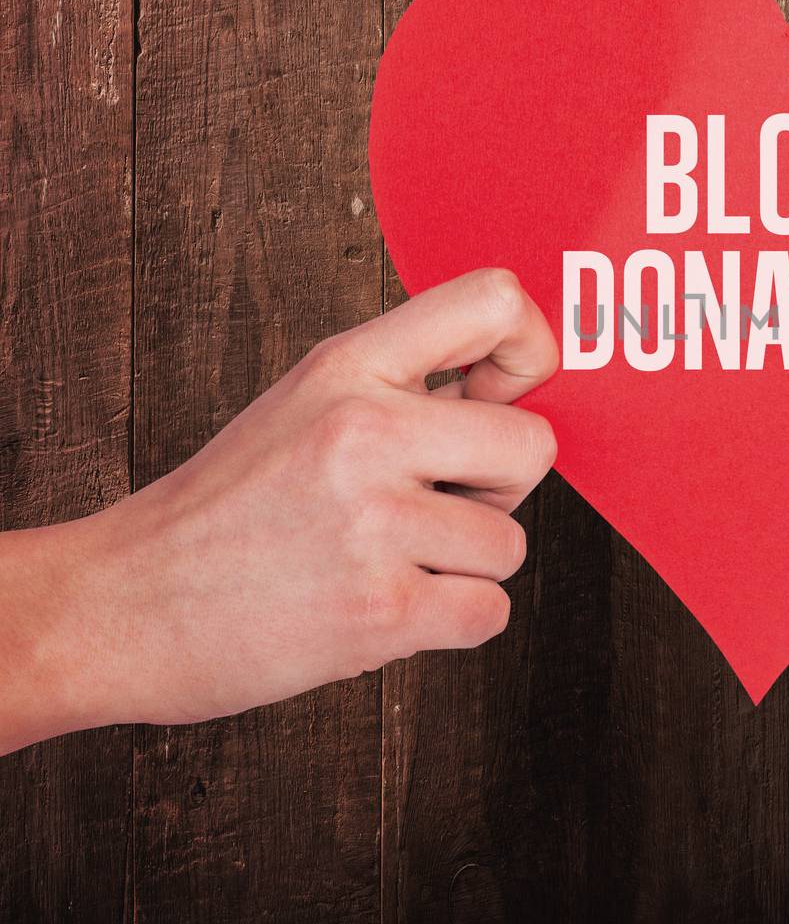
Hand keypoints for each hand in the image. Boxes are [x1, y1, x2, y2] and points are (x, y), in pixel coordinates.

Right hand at [0, 269, 557, 751]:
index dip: (531, 350)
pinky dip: (452, 622)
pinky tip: (388, 606)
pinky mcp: (379, 609)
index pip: (496, 300)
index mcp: (347, 366)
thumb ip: (409, 386)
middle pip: (533, 445)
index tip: (505, 394)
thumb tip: (522, 388)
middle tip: (431, 504)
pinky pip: (490, 613)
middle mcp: (364, 430)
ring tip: (386, 559)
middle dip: (499, 488)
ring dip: (464, 566)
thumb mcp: (307, 404)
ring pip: (510, 544)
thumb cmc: (229, 509)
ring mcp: (373, 521)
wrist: (121, 605)